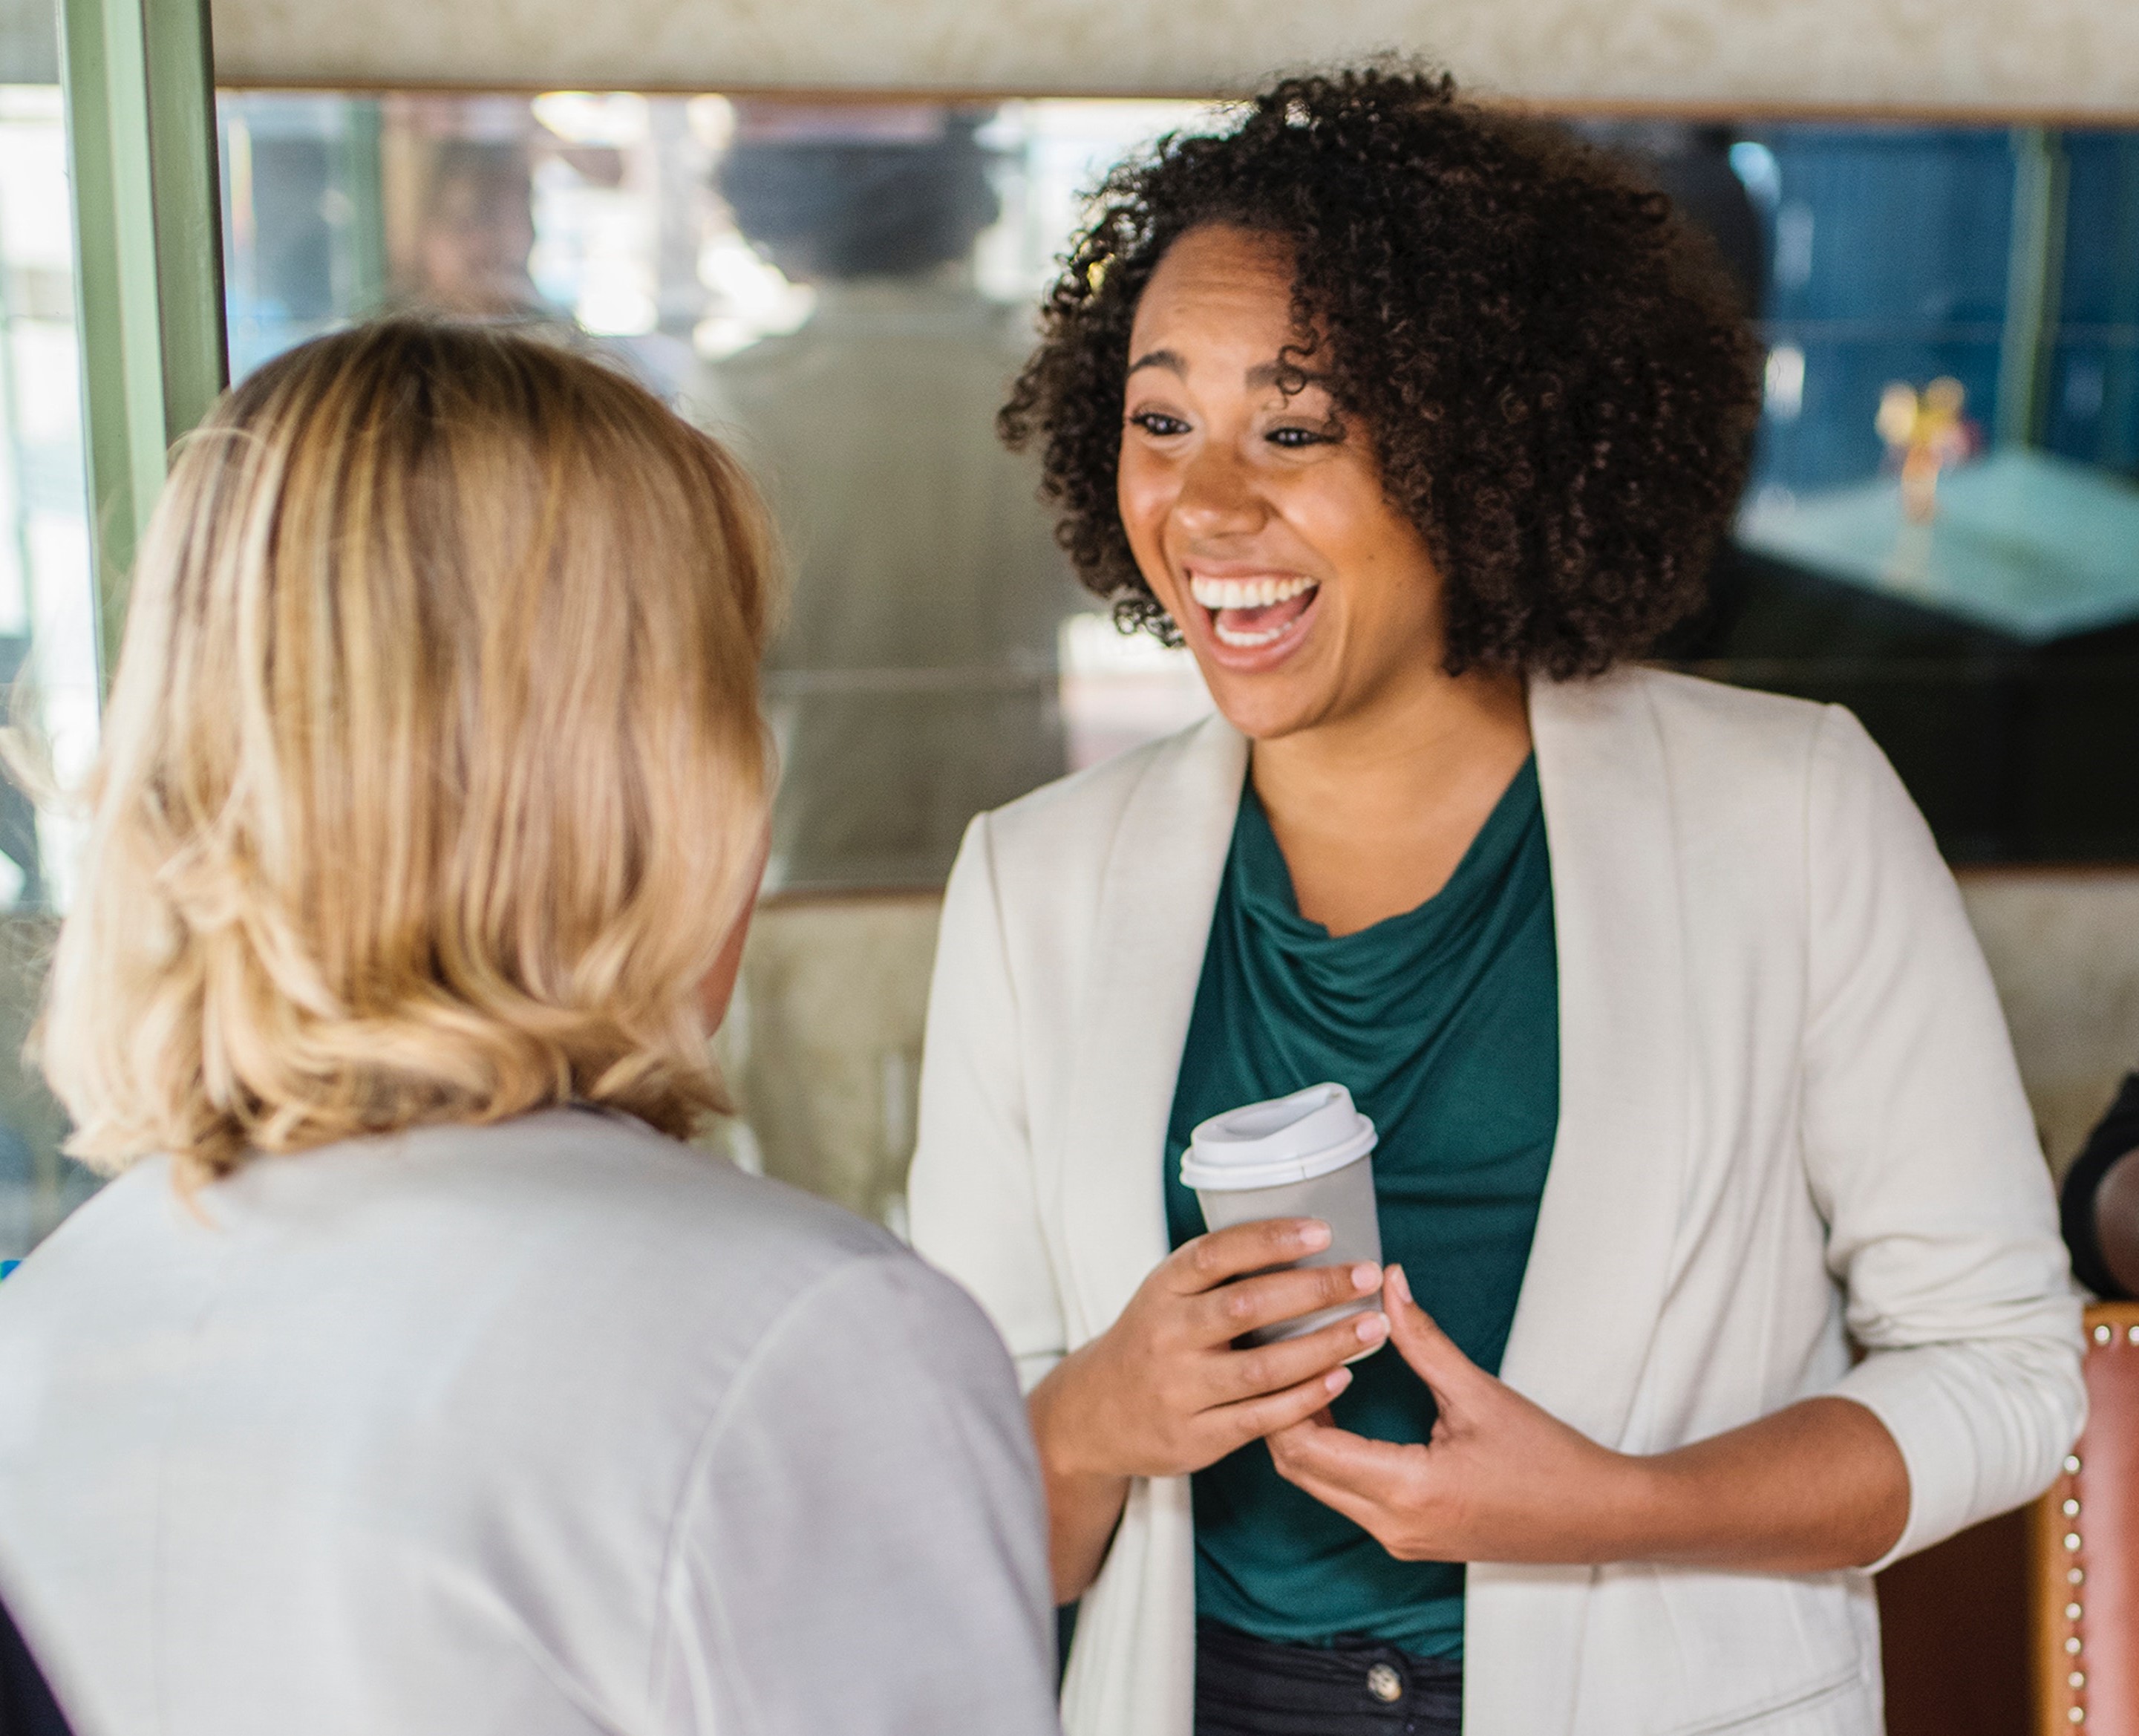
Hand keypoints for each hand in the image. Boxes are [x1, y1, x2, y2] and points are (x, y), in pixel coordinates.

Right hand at [1036, 1219, 1389, 1482]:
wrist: (1094, 1414)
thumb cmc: (1153, 1338)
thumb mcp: (1167, 1293)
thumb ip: (1220, 1274)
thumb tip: (1308, 1240)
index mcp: (1163, 1287)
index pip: (1216, 1253)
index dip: (1270, 1239)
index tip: (1323, 1230)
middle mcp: (1167, 1334)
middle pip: (1246, 1307)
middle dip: (1314, 1289)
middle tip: (1366, 1274)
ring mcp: (1179, 1388)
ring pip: (1261, 1367)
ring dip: (1324, 1345)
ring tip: (1372, 1327)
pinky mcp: (1195, 1436)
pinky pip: (1260, 1417)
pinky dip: (1305, 1397)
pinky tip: (1341, 1378)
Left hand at [1266, 1263, 1645, 1563]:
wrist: (1600, 1519)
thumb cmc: (1549, 1460)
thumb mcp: (1479, 1392)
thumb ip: (1422, 1337)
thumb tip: (1386, 1281)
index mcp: (1404, 1490)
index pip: (1303, 1446)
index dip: (1281, 1392)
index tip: (1280, 1342)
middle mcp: (1390, 1524)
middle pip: (1298, 1469)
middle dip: (1279, 1409)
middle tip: (1280, 1349)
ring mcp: (1398, 1537)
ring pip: (1318, 1485)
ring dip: (1303, 1431)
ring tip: (1306, 1368)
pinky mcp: (1409, 1538)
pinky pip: (1345, 1495)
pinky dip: (1330, 1453)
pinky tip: (1339, 1406)